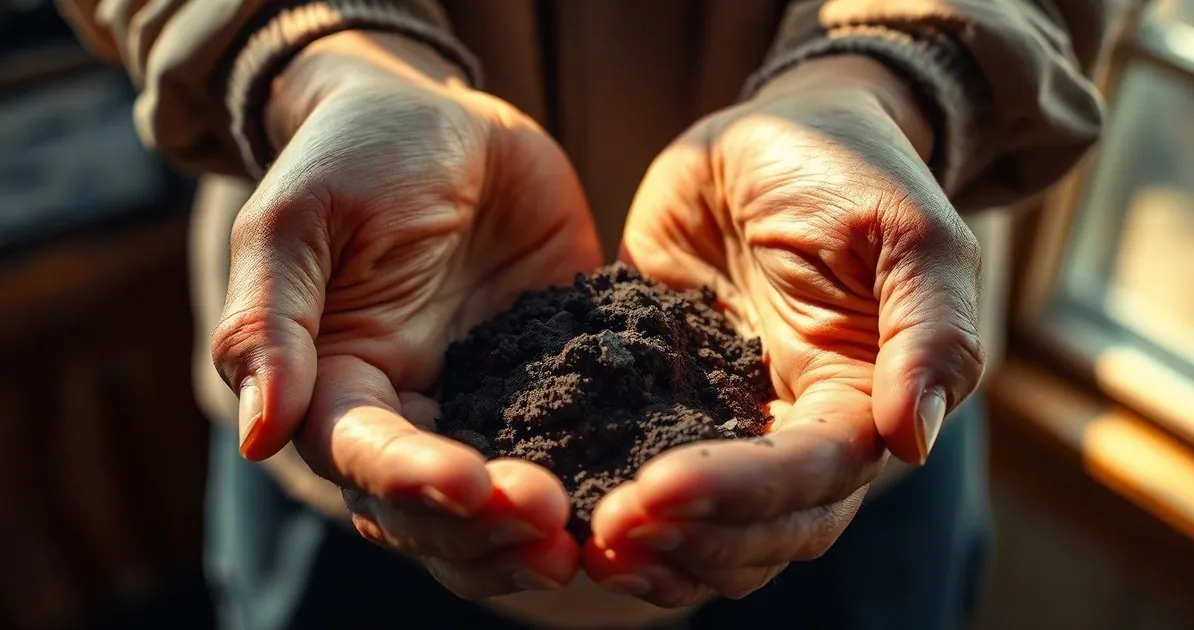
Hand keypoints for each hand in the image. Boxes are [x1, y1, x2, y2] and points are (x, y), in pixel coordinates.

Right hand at [209, 32, 601, 598]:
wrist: (447, 120)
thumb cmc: (354, 154)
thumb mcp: (298, 216)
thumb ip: (270, 319)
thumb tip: (260, 433)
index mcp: (338, 386)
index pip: (363, 460)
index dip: (412, 483)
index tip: (469, 484)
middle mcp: (413, 412)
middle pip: (435, 511)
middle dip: (486, 529)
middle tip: (551, 530)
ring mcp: (489, 402)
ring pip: (501, 503)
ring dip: (534, 534)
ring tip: (585, 544)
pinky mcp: (556, 378)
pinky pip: (579, 438)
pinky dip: (601, 475)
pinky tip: (642, 491)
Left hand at [587, 55, 985, 605]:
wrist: (767, 135)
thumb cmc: (848, 171)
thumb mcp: (907, 231)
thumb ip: (930, 330)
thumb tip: (914, 437)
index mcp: (859, 402)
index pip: (811, 477)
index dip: (742, 493)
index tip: (660, 489)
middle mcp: (794, 430)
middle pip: (761, 529)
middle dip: (689, 539)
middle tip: (610, 529)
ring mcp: (724, 421)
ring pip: (707, 528)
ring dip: (655, 551)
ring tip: (591, 543)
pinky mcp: (663, 400)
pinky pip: (641, 470)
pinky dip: (617, 508)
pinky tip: (571, 515)